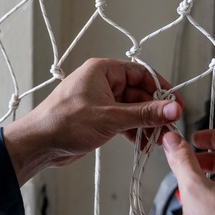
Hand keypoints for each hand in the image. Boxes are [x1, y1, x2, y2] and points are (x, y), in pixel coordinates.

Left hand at [2, 58, 182, 184]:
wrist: (39, 144)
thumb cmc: (64, 122)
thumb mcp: (110, 117)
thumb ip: (144, 114)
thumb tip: (172, 108)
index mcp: (103, 71)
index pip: (141, 73)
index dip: (161, 88)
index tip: (176, 103)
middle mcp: (102, 83)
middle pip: (139, 93)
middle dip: (155, 111)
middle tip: (170, 127)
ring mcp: (100, 102)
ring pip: (132, 109)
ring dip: (146, 124)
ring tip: (160, 140)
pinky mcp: (98, 119)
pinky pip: (123, 121)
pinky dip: (134, 131)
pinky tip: (145, 144)